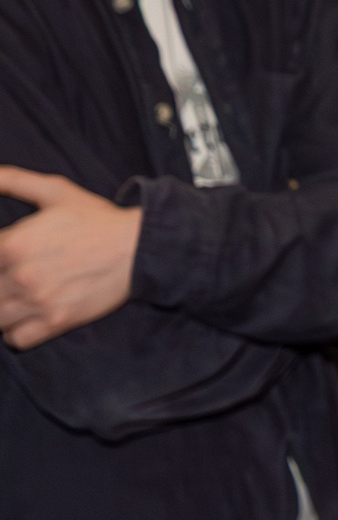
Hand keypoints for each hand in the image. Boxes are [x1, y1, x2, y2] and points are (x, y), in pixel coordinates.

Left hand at [0, 169, 142, 347]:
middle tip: (16, 277)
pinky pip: (15, 339)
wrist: (141, 247)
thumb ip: (13, 180)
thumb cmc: (99, 220)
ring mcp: (37, 301)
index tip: (9, 262)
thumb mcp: (56, 191)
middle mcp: (19, 275)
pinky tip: (26, 318)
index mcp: (11, 243)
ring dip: (3, 308)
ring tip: (18, 298)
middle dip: (0, 283)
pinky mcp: (56, 322)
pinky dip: (15, 333)